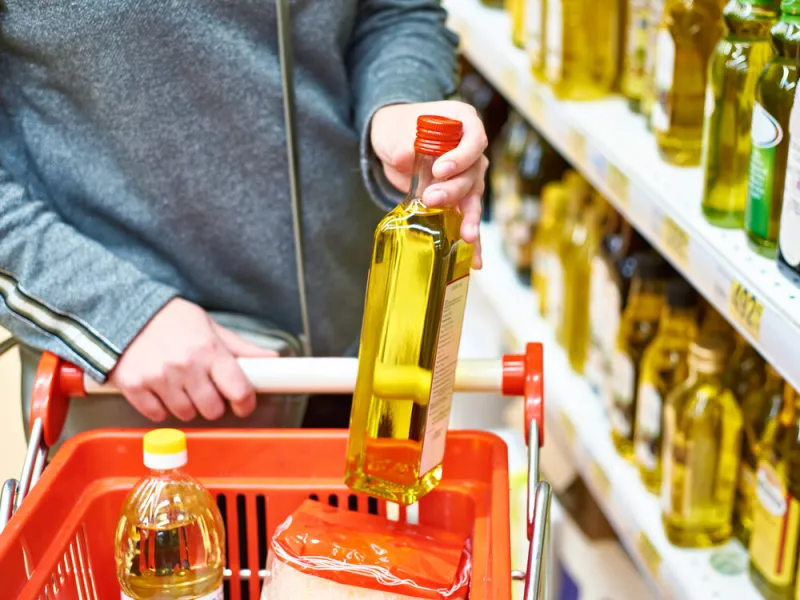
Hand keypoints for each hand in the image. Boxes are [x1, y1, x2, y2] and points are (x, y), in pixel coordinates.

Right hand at [109, 298, 275, 421]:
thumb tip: (272, 359)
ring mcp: (159, 377)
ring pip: (185, 414)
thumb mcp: (211, 327)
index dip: (245, 403)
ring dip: (188, 406)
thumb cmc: (172, 319)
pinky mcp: (135, 386)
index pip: (239, 390)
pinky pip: (157, 415)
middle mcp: (186, 366)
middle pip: (212, 409)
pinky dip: (161, 408)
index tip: (243, 404)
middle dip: (214, 405)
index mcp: (209, 350)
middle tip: (207, 392)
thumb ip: (240, 348)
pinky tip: (162, 391)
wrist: (125, 310)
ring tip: (182, 387)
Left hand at [371, 100, 487, 268]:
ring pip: (473, 197)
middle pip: (473, 172)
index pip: (473, 139)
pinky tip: (475, 259)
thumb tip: (406, 157)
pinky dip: (471, 236)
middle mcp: (471, 149)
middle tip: (432, 199)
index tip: (439, 170)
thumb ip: (403, 143)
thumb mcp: (395, 131)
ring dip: (470, 218)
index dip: (461, 156)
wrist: (393, 141)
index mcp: (463, 122)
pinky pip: (467, 216)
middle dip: (455, 190)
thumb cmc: (398, 128)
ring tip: (467, 237)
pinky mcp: (458, 196)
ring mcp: (467, 174)